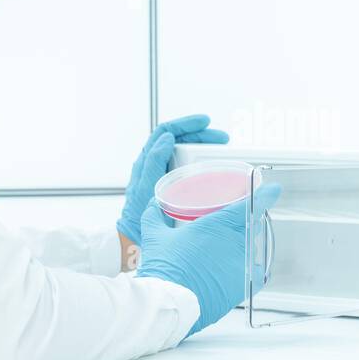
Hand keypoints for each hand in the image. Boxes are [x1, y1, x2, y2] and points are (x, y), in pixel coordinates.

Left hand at [117, 114, 228, 244]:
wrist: (135, 237)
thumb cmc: (138, 216)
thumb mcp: (145, 187)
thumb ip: (153, 161)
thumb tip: (167, 137)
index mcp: (148, 159)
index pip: (167, 130)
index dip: (186, 123)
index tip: (206, 122)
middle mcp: (156, 163)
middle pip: (180, 139)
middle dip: (202, 134)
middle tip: (222, 139)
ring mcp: (165, 173)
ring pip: (186, 151)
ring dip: (204, 146)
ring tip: (222, 149)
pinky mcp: (174, 185)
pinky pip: (189, 166)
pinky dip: (202, 161)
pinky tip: (215, 167)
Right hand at [136, 183, 282, 337]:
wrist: (170, 303)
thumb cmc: (165, 270)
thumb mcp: (155, 236)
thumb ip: (155, 216)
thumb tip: (154, 205)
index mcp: (218, 225)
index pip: (251, 204)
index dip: (266, 195)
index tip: (273, 190)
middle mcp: (235, 243)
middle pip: (252, 225)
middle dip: (248, 222)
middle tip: (235, 223)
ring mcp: (241, 264)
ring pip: (253, 248)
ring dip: (245, 245)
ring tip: (228, 250)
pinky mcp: (242, 286)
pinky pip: (256, 272)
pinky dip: (251, 269)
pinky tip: (241, 269)